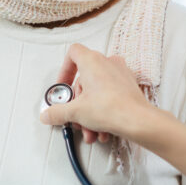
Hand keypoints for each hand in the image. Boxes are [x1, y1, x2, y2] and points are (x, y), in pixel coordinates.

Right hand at [38, 43, 153, 143]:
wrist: (138, 120)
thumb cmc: (112, 108)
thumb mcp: (76, 112)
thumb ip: (57, 112)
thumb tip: (47, 114)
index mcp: (92, 61)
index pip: (73, 53)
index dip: (64, 70)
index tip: (63, 87)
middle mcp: (107, 63)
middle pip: (84, 80)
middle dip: (78, 104)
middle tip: (76, 117)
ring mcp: (120, 74)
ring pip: (97, 91)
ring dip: (90, 113)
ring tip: (91, 130)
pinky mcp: (128, 86)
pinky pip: (110, 96)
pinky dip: (103, 112)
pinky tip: (102, 130)